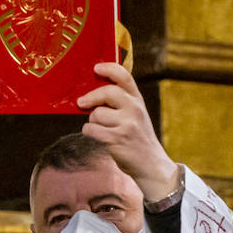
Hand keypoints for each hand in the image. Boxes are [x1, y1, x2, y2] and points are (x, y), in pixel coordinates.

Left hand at [77, 62, 178, 200]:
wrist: (151, 165)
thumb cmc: (138, 139)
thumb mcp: (136, 115)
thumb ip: (122, 102)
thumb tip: (92, 93)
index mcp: (138, 101)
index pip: (125, 77)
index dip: (109, 69)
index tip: (96, 68)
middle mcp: (134, 110)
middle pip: (107, 92)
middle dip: (90, 97)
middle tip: (81, 103)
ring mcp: (127, 125)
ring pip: (96, 114)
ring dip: (92, 122)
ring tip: (101, 129)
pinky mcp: (117, 139)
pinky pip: (91, 130)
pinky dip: (89, 133)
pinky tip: (97, 136)